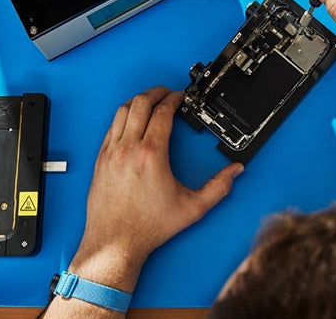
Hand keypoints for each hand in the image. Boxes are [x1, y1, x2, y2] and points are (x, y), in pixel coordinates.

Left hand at [68, 87, 243, 290]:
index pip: (162, 112)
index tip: (180, 98)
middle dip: (155, 93)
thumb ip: (218, 188)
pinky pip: (110, 128)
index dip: (174, 99)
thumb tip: (235, 172)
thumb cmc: (148, 227)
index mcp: (151, 154)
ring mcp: (111, 153)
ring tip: (149, 101)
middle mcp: (128, 148)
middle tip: (166, 93)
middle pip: (140, 103)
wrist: (115, 242)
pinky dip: (122, 118)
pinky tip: (130, 122)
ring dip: (137, 101)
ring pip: (121, 112)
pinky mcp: (100, 160)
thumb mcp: (192, 208)